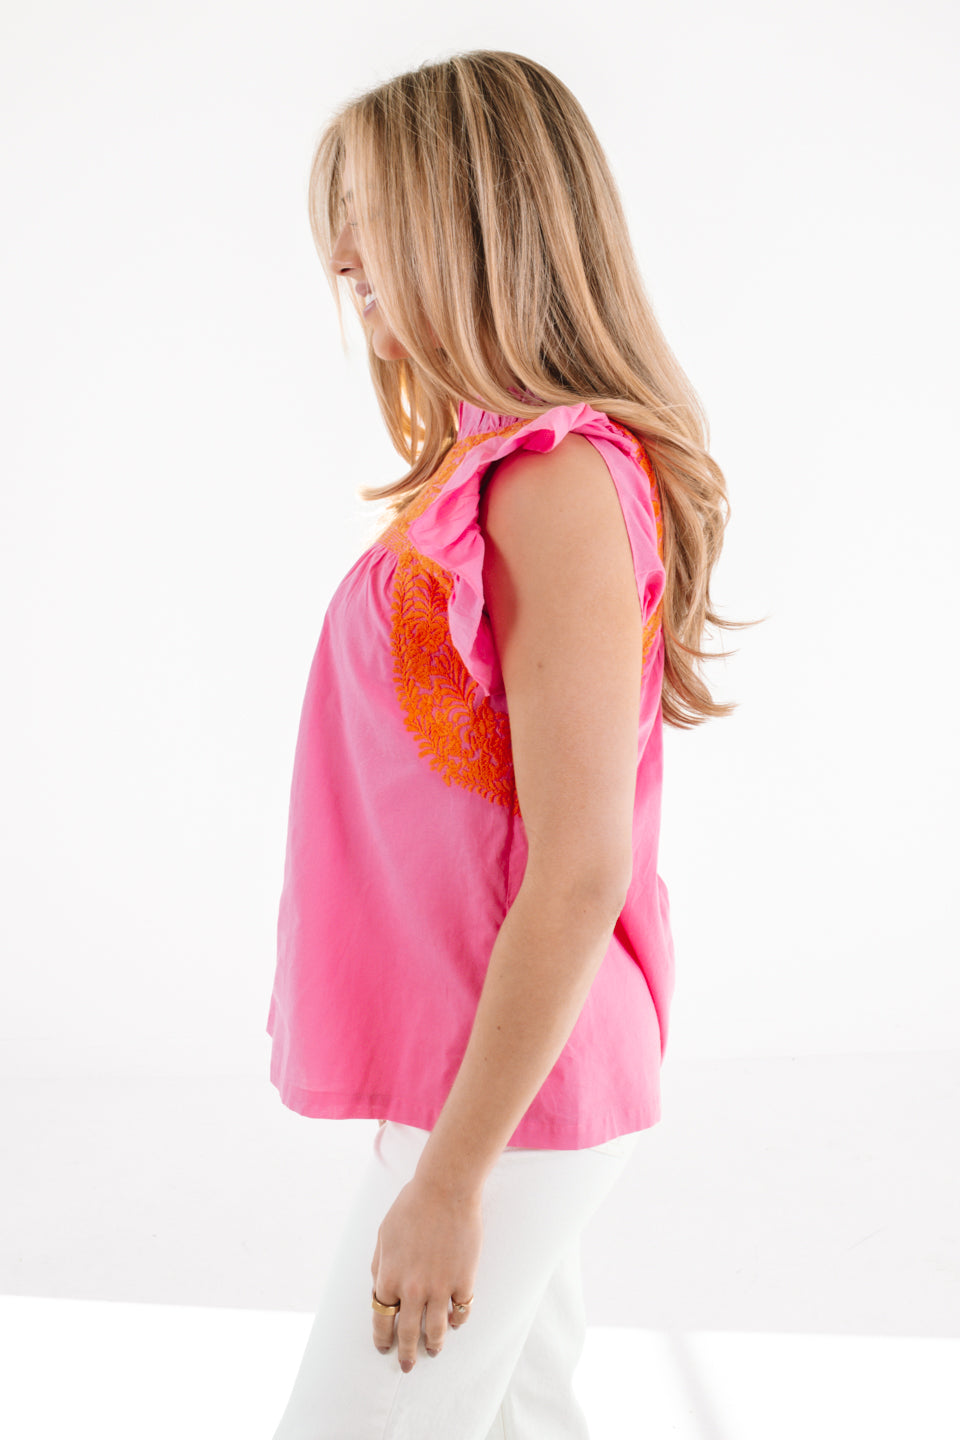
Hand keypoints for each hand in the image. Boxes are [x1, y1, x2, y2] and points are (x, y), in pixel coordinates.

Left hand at [370, 1174, 482, 1371]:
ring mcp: (440, 1288)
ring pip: (437, 1330)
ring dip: (434, 1345)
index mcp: (389, 1278)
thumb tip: (379, 1290)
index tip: (384, 1346)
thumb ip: (379, 1266)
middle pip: (408, 1333)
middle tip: (407, 1365)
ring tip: (434, 1351)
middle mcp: (413, 1290)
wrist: (444, 1190)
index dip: (382, 1337)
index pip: (381, 1319)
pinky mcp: (464, 1281)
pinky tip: (456, 1323)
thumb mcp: (383, 1235)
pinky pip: (461, 1311)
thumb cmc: (411, 1207)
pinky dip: (458, 1321)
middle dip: (406, 1353)